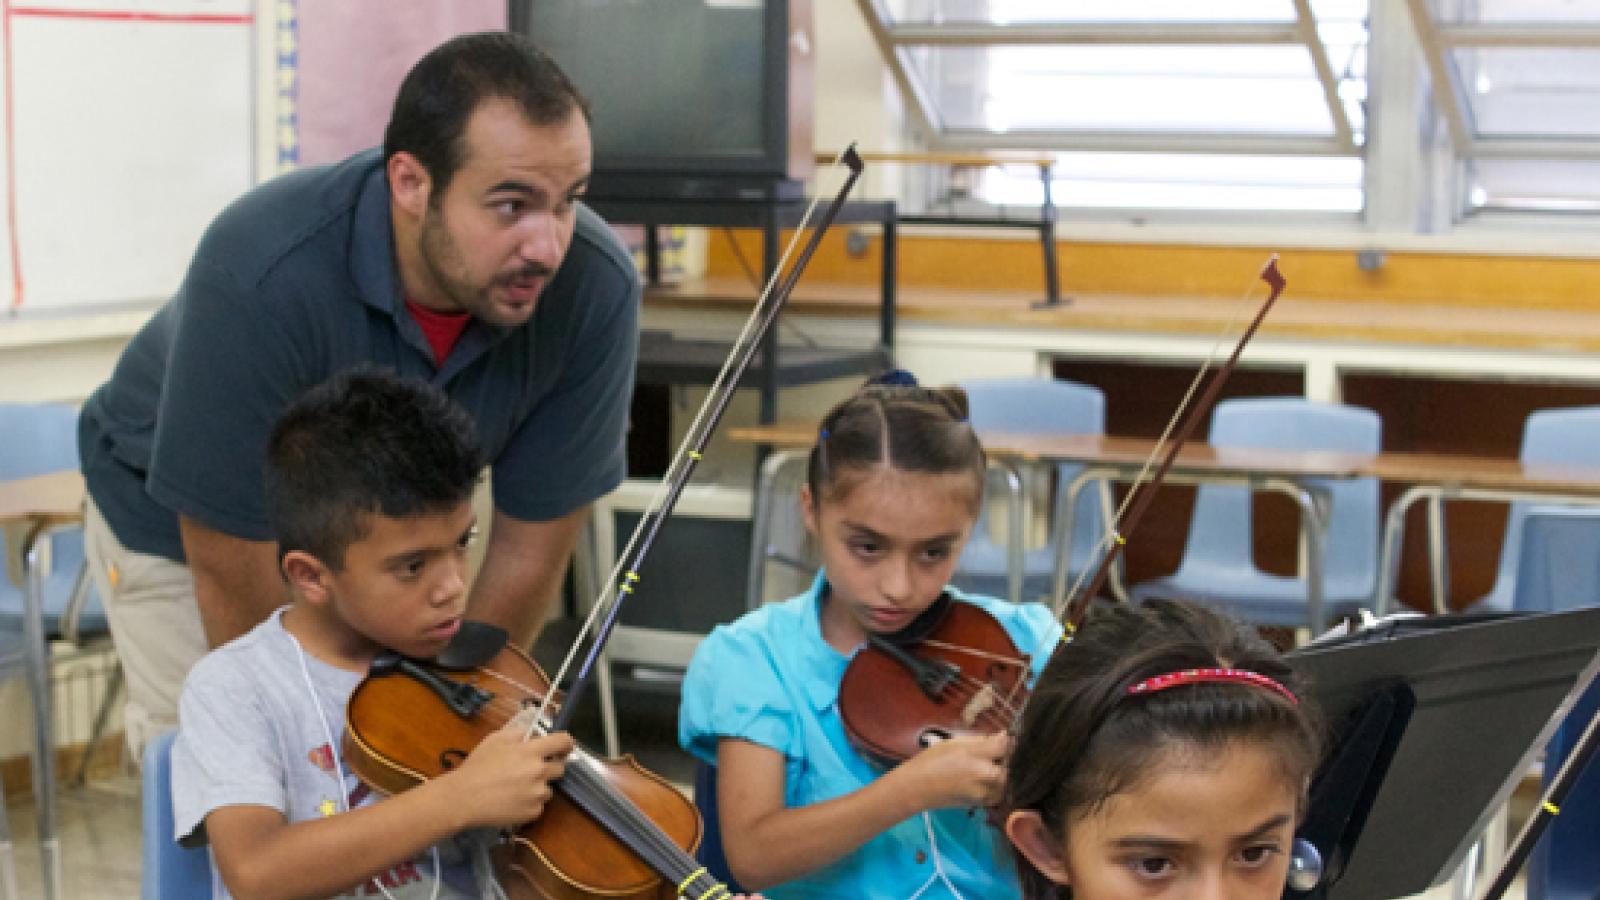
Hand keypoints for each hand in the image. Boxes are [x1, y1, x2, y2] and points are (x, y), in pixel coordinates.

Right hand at [444, 726, 574, 829]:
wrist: (464, 798)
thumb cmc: (477, 767)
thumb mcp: (495, 739)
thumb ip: (518, 733)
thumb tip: (532, 734)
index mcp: (531, 752)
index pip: (563, 742)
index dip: (566, 743)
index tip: (565, 746)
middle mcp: (539, 772)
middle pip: (560, 768)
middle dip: (549, 767)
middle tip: (531, 770)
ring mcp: (537, 794)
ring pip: (548, 789)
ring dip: (538, 787)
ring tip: (516, 789)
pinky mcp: (533, 813)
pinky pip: (538, 805)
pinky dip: (530, 804)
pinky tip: (512, 801)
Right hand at [893, 731, 1008, 810]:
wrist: (917, 787)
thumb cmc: (933, 760)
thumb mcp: (956, 743)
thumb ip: (983, 741)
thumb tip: (1004, 736)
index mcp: (976, 757)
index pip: (1005, 746)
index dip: (1007, 740)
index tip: (1004, 738)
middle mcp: (984, 777)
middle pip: (1008, 766)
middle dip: (1005, 760)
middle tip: (993, 754)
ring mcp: (983, 793)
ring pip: (1004, 782)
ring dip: (1001, 774)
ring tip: (986, 767)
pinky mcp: (980, 804)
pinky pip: (996, 793)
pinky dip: (994, 786)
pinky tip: (981, 779)